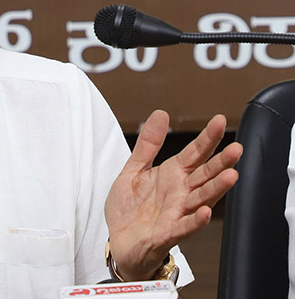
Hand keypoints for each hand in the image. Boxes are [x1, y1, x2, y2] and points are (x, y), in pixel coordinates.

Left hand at [104, 110, 241, 280]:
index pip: (194, 153)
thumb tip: (160, 114)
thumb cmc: (129, 208)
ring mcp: (177, 213)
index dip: (206, 138)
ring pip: (201, 199)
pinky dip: (195, 221)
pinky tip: (204, 212)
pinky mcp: (168, 233)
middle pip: (204, 174)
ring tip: (231, 176)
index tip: (219, 121)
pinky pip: (184, 227)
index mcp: (172, 174)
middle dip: (221, 162)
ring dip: (216, 189)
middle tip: (237, 148)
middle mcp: (180, 193)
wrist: (120, 241)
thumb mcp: (134, 169)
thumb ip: (148, 144)